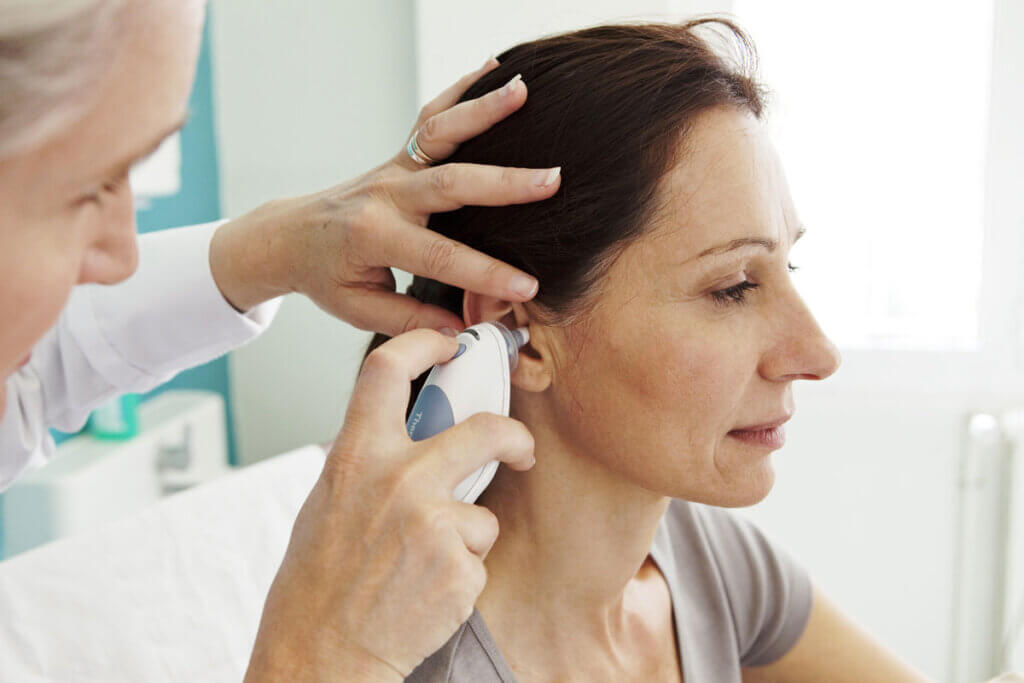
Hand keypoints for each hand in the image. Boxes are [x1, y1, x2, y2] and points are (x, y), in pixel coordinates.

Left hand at [210, 59, 560, 335]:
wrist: (290, 236)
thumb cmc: (326, 276)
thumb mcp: (358, 308)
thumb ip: (411, 319)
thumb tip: (463, 331)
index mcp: (374, 237)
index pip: (439, 257)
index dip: (486, 273)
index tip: (528, 287)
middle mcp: (386, 194)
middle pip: (450, 183)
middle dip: (504, 183)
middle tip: (552, 181)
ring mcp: (394, 167)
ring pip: (441, 133)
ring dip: (483, 110)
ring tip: (524, 91)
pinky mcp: (401, 154)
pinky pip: (433, 117)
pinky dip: (463, 90)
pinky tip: (494, 69)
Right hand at [245, 329, 535, 680]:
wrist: (320, 654)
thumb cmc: (316, 585)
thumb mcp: (328, 503)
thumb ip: (368, 464)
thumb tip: (403, 438)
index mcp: (356, 456)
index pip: (387, 371)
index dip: (424, 343)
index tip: (449, 342)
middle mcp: (397, 479)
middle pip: (484, 429)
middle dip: (513, 436)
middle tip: (520, 448)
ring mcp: (431, 521)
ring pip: (481, 512)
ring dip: (465, 539)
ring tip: (422, 567)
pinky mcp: (458, 566)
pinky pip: (478, 557)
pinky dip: (460, 575)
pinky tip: (425, 592)